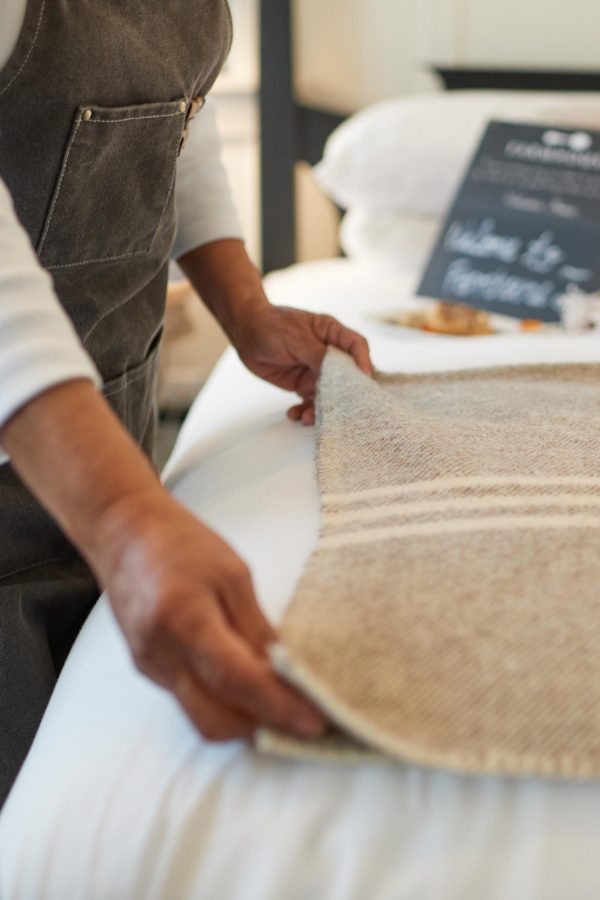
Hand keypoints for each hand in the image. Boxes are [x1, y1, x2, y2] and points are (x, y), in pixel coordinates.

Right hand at [98, 490, 325, 740]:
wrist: (124, 533)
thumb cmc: (181, 542)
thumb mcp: (233, 574)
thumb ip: (256, 627)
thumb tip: (286, 671)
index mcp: (186, 620)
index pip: (237, 680)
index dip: (278, 706)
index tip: (315, 721)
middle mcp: (161, 654)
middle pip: (215, 718)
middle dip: (262, 729)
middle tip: (304, 721)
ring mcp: (150, 666)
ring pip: (201, 717)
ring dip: (243, 722)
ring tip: (282, 709)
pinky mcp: (147, 668)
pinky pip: (189, 701)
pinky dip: (223, 705)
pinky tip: (248, 689)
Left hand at [233, 304, 372, 425]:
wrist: (245, 334)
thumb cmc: (272, 326)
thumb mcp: (296, 338)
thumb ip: (318, 355)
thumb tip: (339, 372)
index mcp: (332, 333)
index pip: (356, 346)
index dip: (363, 362)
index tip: (364, 379)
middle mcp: (328, 354)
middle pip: (347, 376)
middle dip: (344, 395)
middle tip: (340, 411)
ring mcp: (317, 370)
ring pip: (329, 394)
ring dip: (321, 409)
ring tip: (307, 419)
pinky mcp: (304, 384)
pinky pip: (310, 402)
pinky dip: (305, 412)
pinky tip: (294, 415)